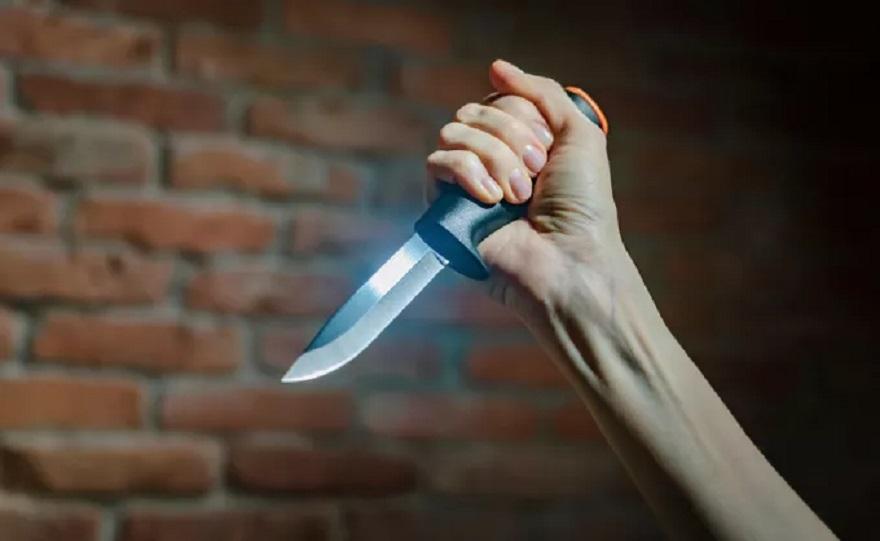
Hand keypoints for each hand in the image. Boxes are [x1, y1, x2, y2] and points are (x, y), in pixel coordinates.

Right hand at [426, 60, 633, 327]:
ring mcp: (466, 185)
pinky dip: (468, 174)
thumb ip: (541, 93)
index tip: (548, 148)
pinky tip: (491, 201)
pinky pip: (437, 163)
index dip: (522, 117)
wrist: (569, 258)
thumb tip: (496, 67)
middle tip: (535, 172)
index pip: (497, 100)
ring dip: (494, 158)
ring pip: (454, 133)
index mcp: (519, 143)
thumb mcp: (579, 133)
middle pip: (473, 112)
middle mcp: (490, 160)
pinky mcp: (445, 209)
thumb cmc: (583, 205)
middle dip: (510, 136)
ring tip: (517, 195)